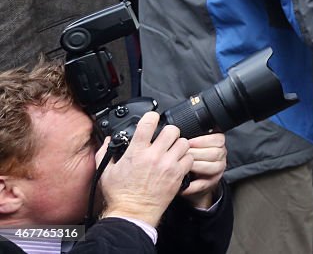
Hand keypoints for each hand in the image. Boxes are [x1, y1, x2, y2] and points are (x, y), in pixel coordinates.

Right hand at [98, 112, 192, 226]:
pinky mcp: (178, 175)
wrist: (133, 213)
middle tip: (165, 138)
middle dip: (168, 132)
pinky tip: (177, 162)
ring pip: (184, 142)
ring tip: (172, 151)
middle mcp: (154, 156)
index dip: (151, 116)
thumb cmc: (120, 195)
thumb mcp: (106, 172)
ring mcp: (168, 165)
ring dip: (178, 145)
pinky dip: (185, 158)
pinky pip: (189, 158)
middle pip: (172, 130)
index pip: (148, 123)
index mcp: (137, 152)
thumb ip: (106, 153)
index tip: (152, 118)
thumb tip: (109, 140)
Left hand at [180, 133, 226, 208]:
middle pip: (215, 153)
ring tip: (184, 166)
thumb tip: (178, 134)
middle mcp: (221, 157)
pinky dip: (192, 185)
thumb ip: (191, 140)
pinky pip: (203, 184)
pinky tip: (183, 183)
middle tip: (183, 154)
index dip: (203, 140)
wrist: (193, 179)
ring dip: (197, 166)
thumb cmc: (191, 158)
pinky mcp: (211, 184)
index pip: (218, 139)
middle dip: (197, 153)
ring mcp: (217, 171)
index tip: (189, 142)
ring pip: (213, 167)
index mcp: (218, 145)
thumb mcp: (194, 146)